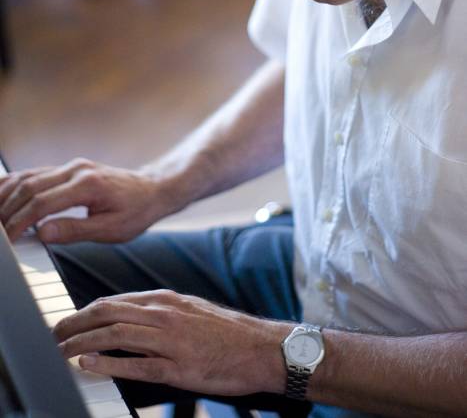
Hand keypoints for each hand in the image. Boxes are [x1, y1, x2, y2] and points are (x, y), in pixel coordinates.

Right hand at [0, 158, 164, 242]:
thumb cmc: (136, 211)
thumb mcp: (112, 229)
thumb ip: (76, 230)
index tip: (8, 241)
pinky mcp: (69, 168)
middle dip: (7, 210)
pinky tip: (4, 197)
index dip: (20, 222)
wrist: (153, 189)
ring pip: (29, 176)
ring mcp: (72, 166)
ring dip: (7, 195)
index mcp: (88, 184)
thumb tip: (42, 233)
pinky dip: (16, 185)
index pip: (42, 203)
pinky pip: (36, 174)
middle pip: (29, 186)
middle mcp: (76, 169)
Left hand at [54, 290, 289, 395]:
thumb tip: (130, 318)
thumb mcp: (190, 309)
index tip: (68, 322)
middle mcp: (165, 314)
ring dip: (82, 343)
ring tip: (61, 350)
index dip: (85, 311)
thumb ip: (160, 311)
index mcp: (166, 299)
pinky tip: (88, 365)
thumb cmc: (226, 331)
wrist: (261, 347)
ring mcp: (171, 340)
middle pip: (108, 312)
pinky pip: (137, 364)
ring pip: (116, 335)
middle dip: (75, 323)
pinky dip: (108, 363)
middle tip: (55, 334)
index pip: (114, 300)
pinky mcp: (179, 367)